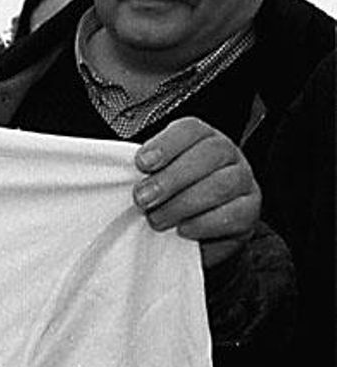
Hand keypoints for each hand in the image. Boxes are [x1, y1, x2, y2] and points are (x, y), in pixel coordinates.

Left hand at [132, 117, 258, 267]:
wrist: (195, 236)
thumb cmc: (170, 200)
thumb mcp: (155, 180)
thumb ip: (145, 171)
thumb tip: (117, 170)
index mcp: (202, 139)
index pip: (191, 129)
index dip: (166, 144)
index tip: (141, 164)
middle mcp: (228, 156)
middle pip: (211, 153)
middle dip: (171, 178)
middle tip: (143, 199)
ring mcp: (244, 182)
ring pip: (223, 184)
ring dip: (183, 204)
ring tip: (157, 219)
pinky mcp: (250, 212)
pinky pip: (234, 214)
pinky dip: (203, 224)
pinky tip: (183, 229)